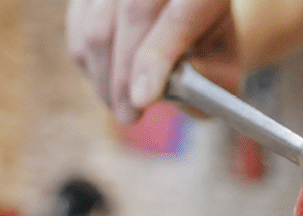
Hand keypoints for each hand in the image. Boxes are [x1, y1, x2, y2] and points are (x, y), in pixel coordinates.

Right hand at [66, 0, 242, 124]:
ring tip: (123, 107)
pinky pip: (80, 28)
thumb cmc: (210, 58)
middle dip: (126, 75)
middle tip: (129, 115)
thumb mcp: (223, 76)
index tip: (143, 99)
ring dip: (106, 76)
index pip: (183, 15)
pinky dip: (91, 63)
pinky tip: (111, 82)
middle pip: (135, 13)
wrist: (192, 33)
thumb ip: (206, 81)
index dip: (158, 56)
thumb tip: (164, 83)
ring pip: (100, 23)